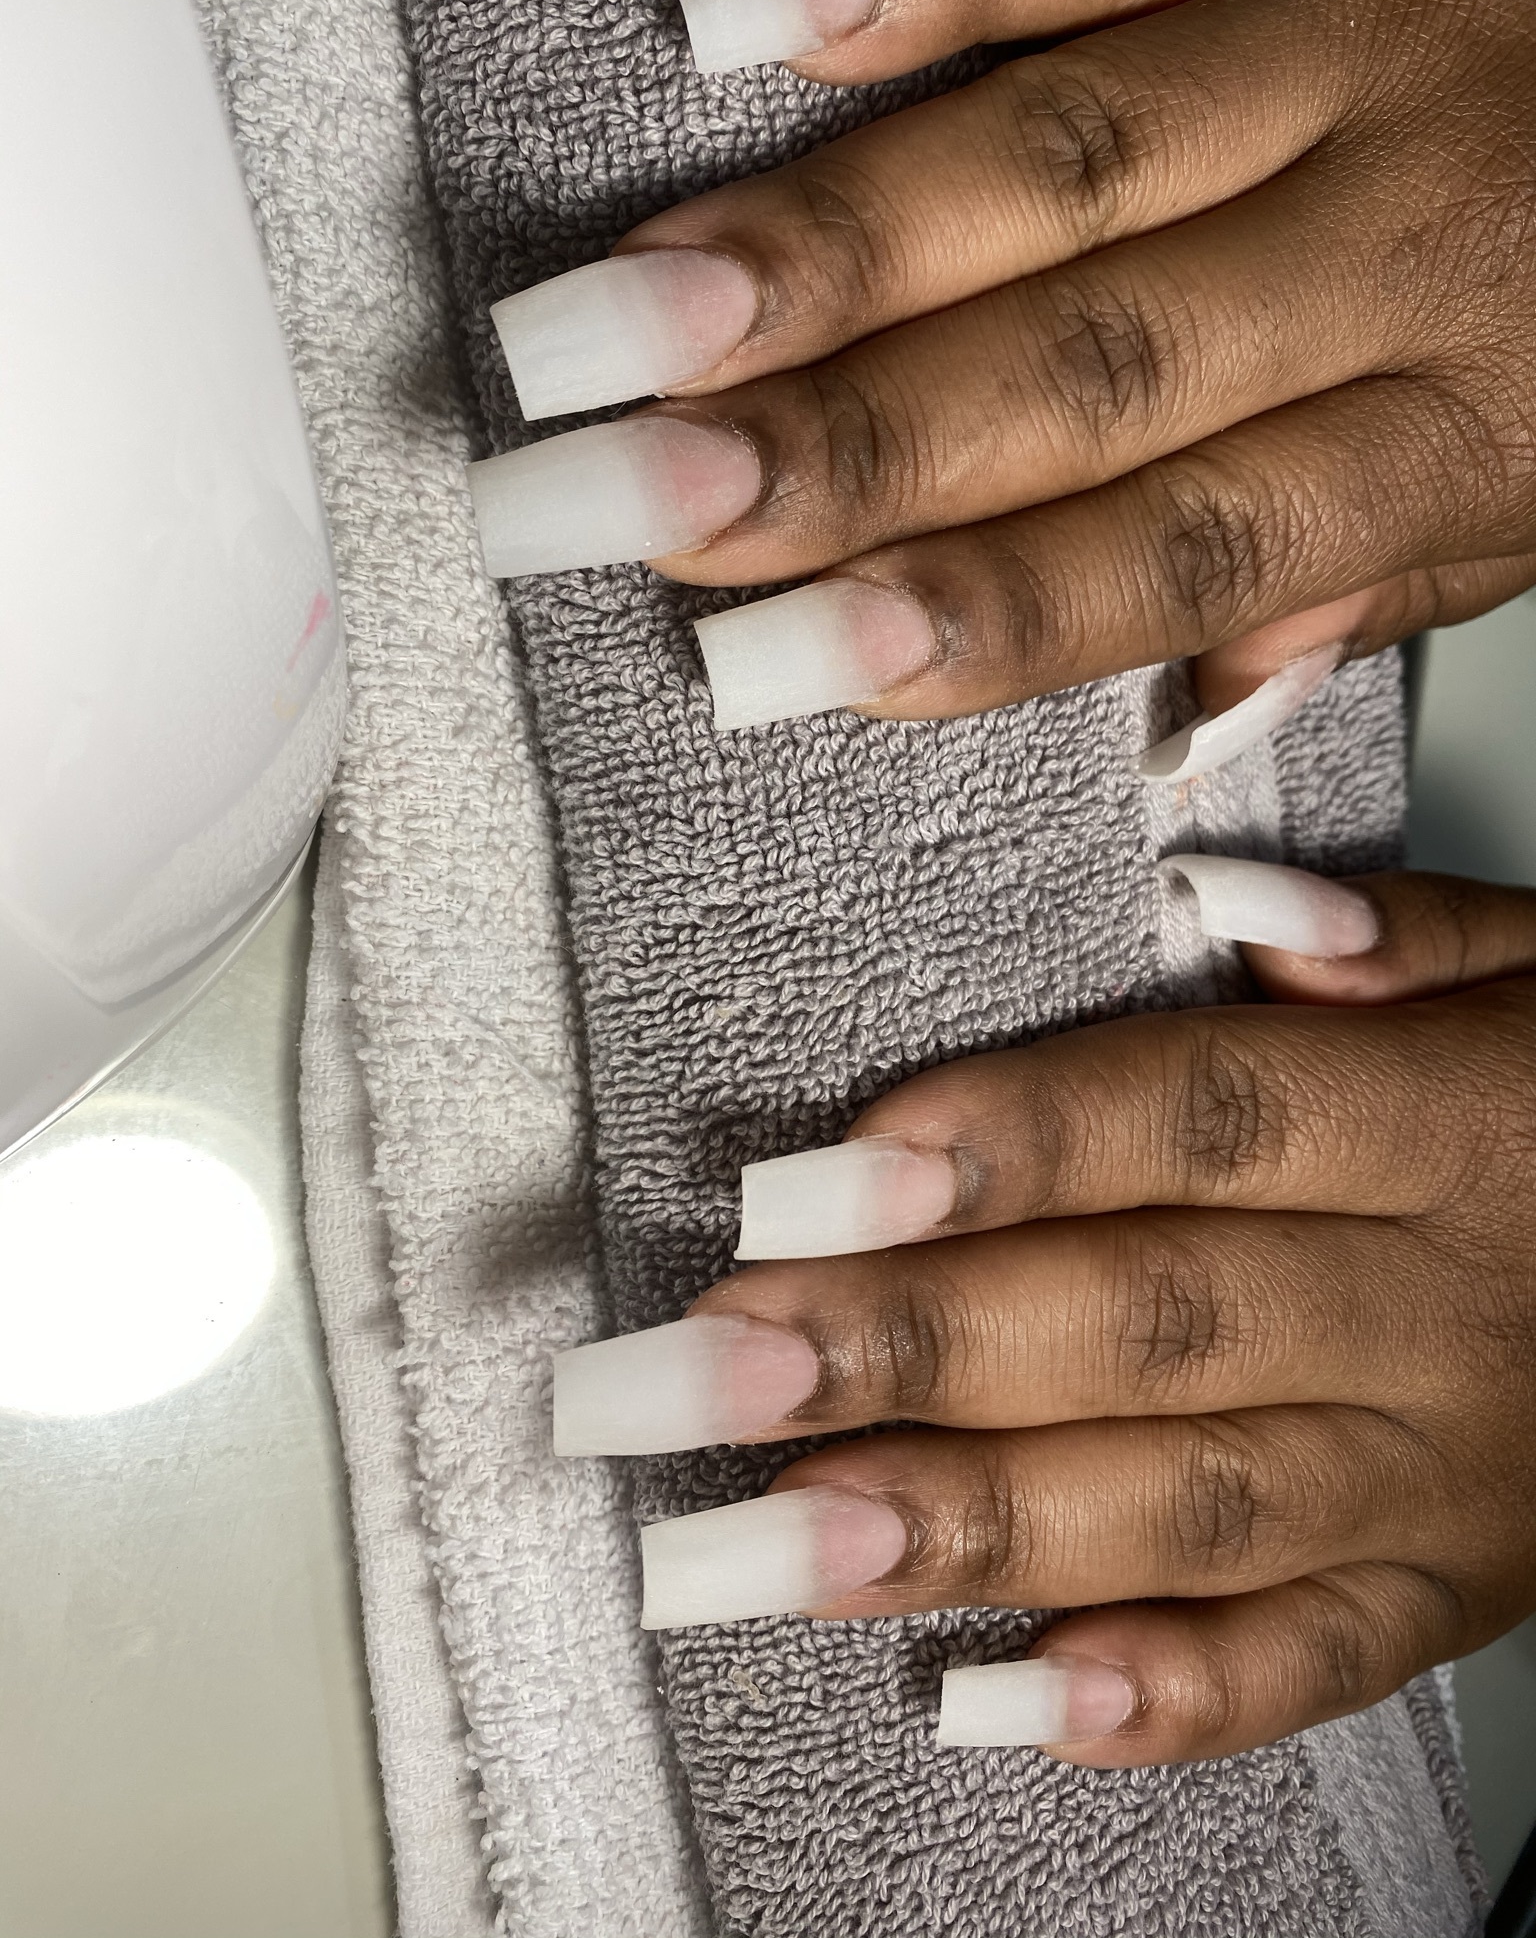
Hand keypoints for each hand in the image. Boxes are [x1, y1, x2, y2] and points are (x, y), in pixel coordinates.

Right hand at [478, 0, 1535, 731]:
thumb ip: (1357, 591)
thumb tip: (1179, 714)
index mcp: (1466, 428)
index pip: (1178, 549)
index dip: (972, 611)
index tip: (779, 662)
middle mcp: (1403, 238)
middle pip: (1078, 366)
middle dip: (836, 442)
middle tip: (629, 498)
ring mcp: (1358, 40)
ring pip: (1057, 155)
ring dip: (821, 238)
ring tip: (625, 315)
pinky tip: (768, 19)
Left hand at [556, 868, 1535, 1763]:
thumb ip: (1396, 933)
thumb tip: (1214, 900)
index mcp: (1453, 1131)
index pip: (1198, 1127)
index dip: (1001, 1151)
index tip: (802, 1187)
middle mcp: (1442, 1315)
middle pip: (1143, 1328)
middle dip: (902, 1355)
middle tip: (690, 1377)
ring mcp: (1448, 1479)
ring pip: (1184, 1511)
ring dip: (962, 1529)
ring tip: (758, 1545)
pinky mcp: (1455, 1593)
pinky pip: (1308, 1669)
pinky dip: (1157, 1698)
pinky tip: (997, 1699)